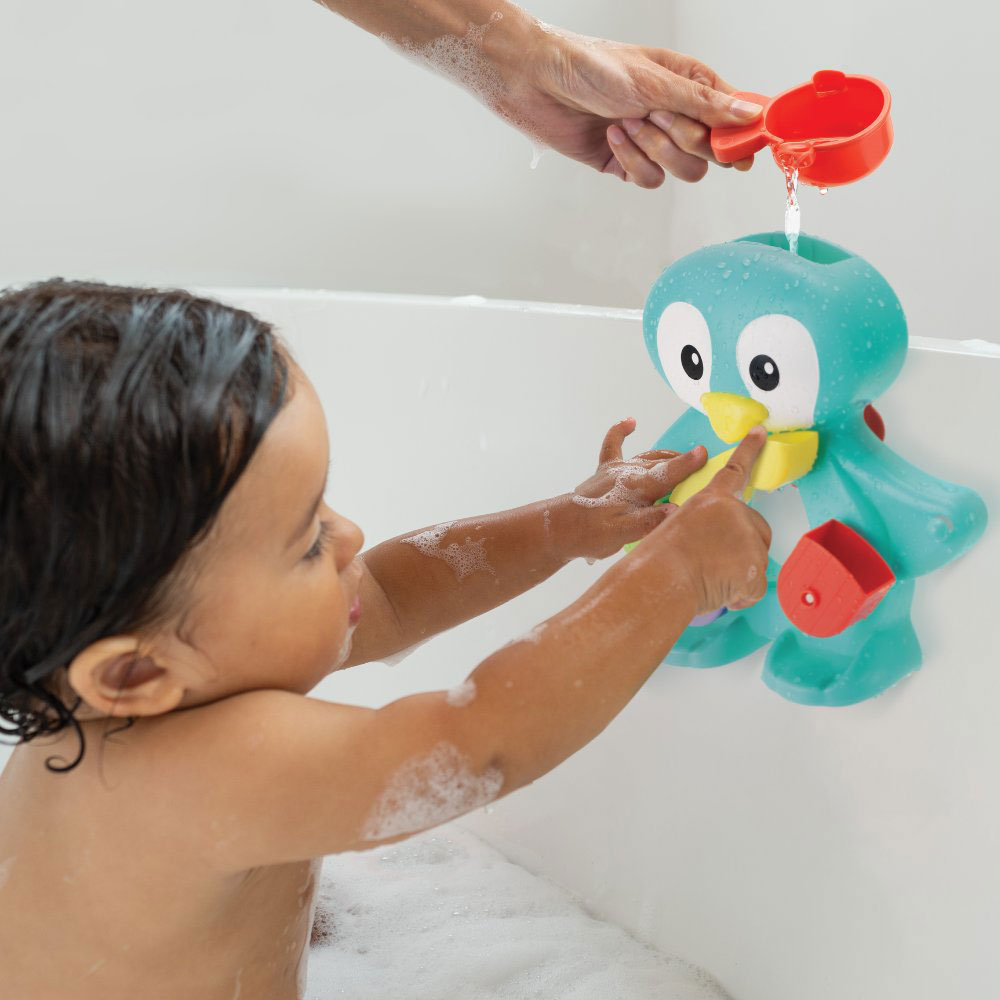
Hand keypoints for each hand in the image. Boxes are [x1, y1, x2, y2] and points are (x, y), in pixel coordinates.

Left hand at [496, 20, 760, 186]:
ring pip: (682, 171)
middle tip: (655, 117)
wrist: (540, 85)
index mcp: (690, 84)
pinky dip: (631, 162)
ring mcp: (652, 142)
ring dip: (654, 151)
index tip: (740, 152)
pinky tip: (612, 137)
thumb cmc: (593, 68)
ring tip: (627, 123)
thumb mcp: (654, 82)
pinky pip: (649, 180)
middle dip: (683, 139)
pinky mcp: (628, 164)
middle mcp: (676, 114)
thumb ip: (704, 104)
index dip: (739, 136)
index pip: (732, 117)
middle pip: (710, 152)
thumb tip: (750, 115)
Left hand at [566, 418, 707, 560]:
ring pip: (648, 456)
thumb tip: (676, 510)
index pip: (669, 472)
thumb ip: (650, 521)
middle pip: (662, 464)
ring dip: (666, 456)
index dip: (689, 464)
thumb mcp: (624, 534)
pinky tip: (630, 422)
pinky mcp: (605, 471)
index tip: (706, 454)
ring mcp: (617, 469)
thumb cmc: (592, 533)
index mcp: (637, 486)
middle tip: (704, 465)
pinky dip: (621, 432)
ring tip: (683, 458)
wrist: (560, 528)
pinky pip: (613, 445)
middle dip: (684, 463)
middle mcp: (629, 472)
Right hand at [656, 427, 772, 613]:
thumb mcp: (677, 529)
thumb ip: (706, 528)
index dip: (749, 450)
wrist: (660, 580)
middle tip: (713, 563)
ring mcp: (748, 539)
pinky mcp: (755, 565)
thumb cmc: (658, 561)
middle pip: (755, 529)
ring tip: (708, 578)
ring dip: (737, 575)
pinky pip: (756, 587)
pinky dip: (741, 595)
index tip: (761, 432)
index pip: (735, 471)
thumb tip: (719, 546)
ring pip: (755, 560)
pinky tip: (719, 591)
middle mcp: (734, 513)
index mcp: (710, 500)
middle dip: (743, 548)